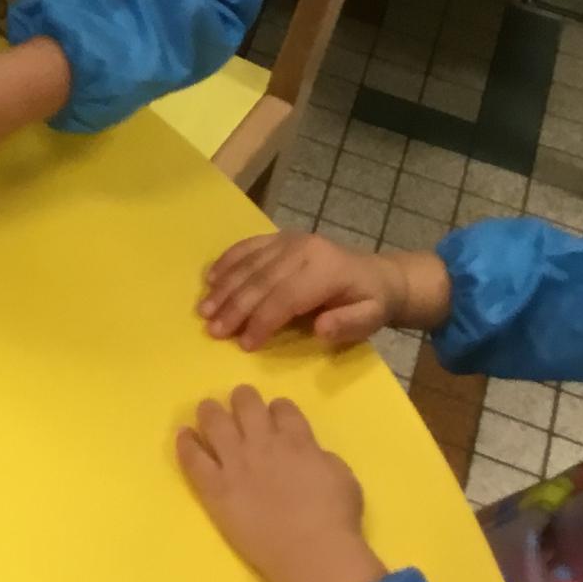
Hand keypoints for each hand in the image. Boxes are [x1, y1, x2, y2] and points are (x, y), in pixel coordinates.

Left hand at [178, 386, 387, 581]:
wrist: (312, 552)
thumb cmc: (336, 520)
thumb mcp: (342, 477)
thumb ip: (320, 457)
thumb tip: (309, 453)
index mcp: (297, 440)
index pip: (282, 408)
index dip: (278, 407)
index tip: (275, 412)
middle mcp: (262, 443)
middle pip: (246, 405)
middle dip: (242, 398)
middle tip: (239, 401)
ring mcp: (235, 463)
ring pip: (215, 422)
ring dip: (210, 411)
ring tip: (206, 408)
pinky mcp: (215, 487)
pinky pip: (194, 458)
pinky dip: (187, 443)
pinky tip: (184, 435)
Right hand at [198, 232, 452, 350]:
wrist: (378, 273)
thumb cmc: (370, 303)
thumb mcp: (372, 319)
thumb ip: (348, 324)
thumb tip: (319, 328)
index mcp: (324, 269)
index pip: (285, 297)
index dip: (262, 321)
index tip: (244, 344)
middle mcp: (301, 249)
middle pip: (260, 281)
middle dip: (234, 307)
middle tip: (213, 331)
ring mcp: (287, 240)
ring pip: (248, 265)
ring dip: (224, 289)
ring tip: (204, 311)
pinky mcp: (278, 237)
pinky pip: (247, 247)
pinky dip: (226, 262)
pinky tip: (210, 278)